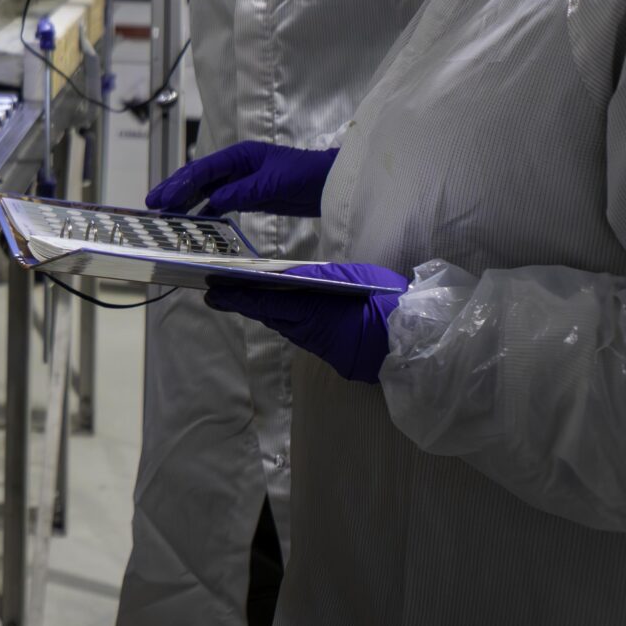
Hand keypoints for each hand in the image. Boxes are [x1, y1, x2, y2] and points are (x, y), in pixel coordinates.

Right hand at [148, 141, 337, 216]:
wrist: (331, 185)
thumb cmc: (306, 175)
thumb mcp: (273, 183)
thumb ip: (243, 192)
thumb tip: (212, 201)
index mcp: (240, 155)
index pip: (203, 169)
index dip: (179, 183)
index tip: (160, 197)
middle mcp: (237, 166)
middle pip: (199, 178)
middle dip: (175, 190)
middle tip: (152, 205)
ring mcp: (242, 181)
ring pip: (207, 191)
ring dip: (187, 203)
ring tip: (166, 215)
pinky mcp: (250, 196)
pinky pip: (221, 203)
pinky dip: (206, 212)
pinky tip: (194, 223)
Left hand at [205, 262, 408, 383]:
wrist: (414, 343)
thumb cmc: (386, 303)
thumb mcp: (353, 278)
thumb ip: (321, 276)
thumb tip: (292, 274)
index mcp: (312, 309)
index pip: (264, 301)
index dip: (236, 297)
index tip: (212, 290)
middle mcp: (308, 329)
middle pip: (267, 313)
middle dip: (241, 302)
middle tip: (215, 292)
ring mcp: (318, 342)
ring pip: (281, 323)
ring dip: (260, 310)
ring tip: (237, 297)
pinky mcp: (328, 351)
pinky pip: (298, 332)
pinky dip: (283, 319)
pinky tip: (275, 310)